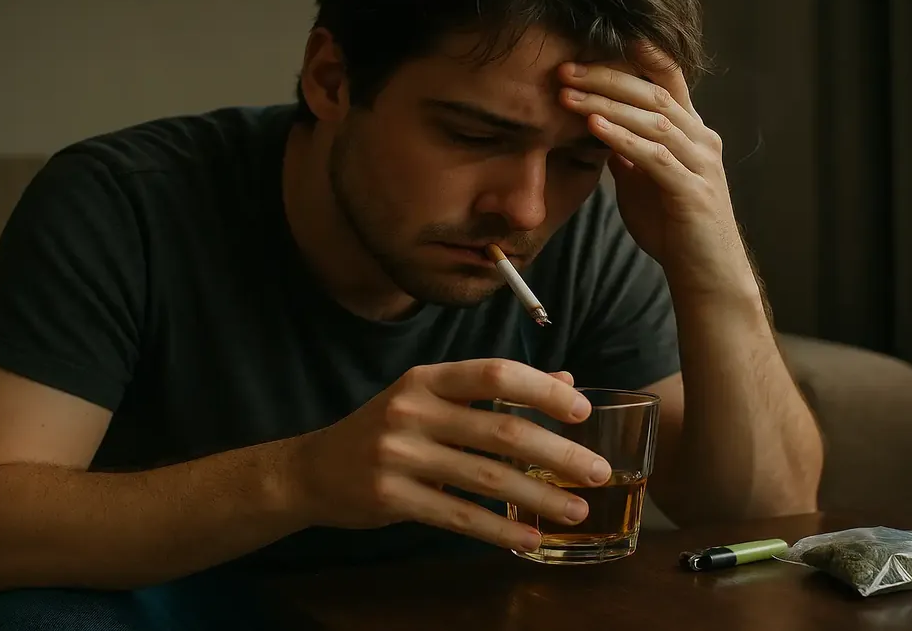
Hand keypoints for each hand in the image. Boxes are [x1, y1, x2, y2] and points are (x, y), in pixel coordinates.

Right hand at [286, 359, 611, 550]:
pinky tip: (530, 539)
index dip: (541, 390)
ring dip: (539, 496)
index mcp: (427, 379)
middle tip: (598, 471)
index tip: (582, 411)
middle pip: (500, 430)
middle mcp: (412, 410)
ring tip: (577, 510)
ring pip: (486, 477)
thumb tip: (566, 381)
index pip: (494, 373)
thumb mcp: (430, 398)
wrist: (313, 470)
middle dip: (557, 453)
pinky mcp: (391, 497)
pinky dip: (499, 529)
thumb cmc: (386, 429)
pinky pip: (459, 516)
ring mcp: (399, 454)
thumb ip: (492, 390)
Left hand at [558, 44, 754, 296]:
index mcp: (691, 132)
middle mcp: (701, 139)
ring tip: (568, 94)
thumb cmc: (673, 228)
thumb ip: (627, 152)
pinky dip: (623, 138)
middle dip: (606, 77)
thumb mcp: (642, 182)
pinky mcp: (693, 191)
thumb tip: (598, 124)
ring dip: (606, 103)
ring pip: (653, 119)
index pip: (668, 79)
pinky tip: (595, 128)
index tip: (594, 40)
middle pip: (653, 93)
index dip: (637, 54)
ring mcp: (701, 164)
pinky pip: (656, 157)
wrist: (705, 275)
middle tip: (565, 69)